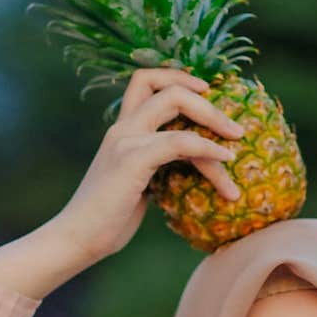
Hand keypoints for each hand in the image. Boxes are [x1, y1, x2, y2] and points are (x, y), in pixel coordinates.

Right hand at [56, 67, 243, 262]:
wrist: (78, 238)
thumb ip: (153, 168)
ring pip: (175, 102)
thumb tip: (183, 170)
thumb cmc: (107, 220)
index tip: (206, 94)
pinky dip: (207, 148)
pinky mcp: (132, 160)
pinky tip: (226, 161)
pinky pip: (179, 141)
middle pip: (165, 84)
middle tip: (233, 126)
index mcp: (122, 130)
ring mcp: (126, 140)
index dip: (178, 78)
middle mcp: (122, 127)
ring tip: (238, 141)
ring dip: (214, 118)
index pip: (146, 81)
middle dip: (205, 99)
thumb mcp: (135, 185)